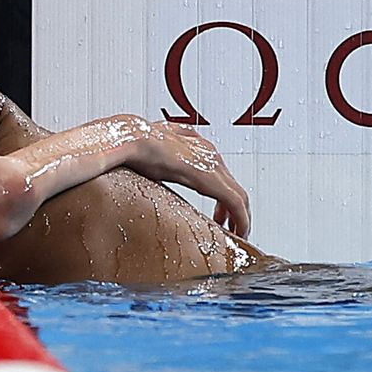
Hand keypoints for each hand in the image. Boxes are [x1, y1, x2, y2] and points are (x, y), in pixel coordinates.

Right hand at [115, 116, 250, 237]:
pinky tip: (238, 232)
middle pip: (232, 186)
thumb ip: (155, 166)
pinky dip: (240, 219)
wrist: (130, 138)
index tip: (218, 215)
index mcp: (195, 147)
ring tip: (236, 233)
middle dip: (233, 210)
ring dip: (240, 217)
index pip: (219, 175)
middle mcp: (208, 154)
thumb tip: (147, 175)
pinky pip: (235, 202)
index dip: (221, 197)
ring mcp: (212, 165)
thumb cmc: (132, 144)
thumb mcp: (148, 157)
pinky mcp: (211, 178)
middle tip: (229, 227)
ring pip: (239, 195)